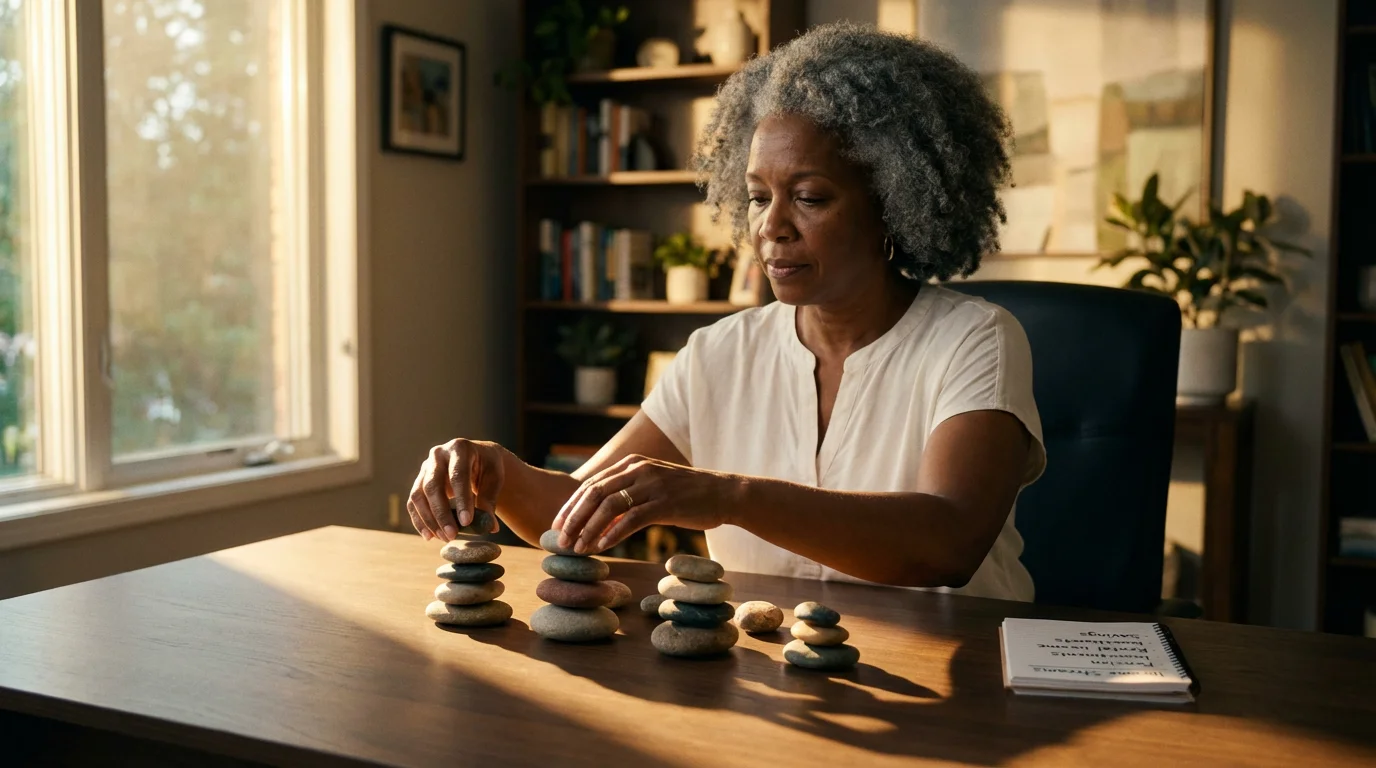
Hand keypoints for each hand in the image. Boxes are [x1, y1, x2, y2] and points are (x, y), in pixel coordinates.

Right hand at [408, 438, 504, 541]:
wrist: (476, 459)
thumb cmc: (487, 468)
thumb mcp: (494, 479)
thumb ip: (489, 500)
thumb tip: (490, 527)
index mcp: (460, 448)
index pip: (458, 476)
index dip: (461, 500)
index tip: (466, 522)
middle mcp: (438, 455)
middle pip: (433, 486)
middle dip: (441, 513)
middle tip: (452, 535)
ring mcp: (425, 467)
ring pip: (418, 495)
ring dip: (429, 520)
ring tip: (444, 537)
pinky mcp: (418, 481)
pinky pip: (413, 503)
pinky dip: (419, 521)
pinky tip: (429, 536)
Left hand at [552, 455, 740, 553]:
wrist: (724, 493)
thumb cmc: (687, 494)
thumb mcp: (653, 486)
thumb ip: (628, 493)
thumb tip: (600, 516)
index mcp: (632, 464)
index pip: (591, 485)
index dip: (571, 506)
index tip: (557, 526)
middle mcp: (639, 470)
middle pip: (595, 493)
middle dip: (574, 519)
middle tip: (560, 541)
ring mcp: (652, 485)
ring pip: (610, 506)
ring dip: (589, 529)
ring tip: (578, 548)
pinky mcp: (665, 503)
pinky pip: (632, 518)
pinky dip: (614, 533)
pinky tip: (602, 547)